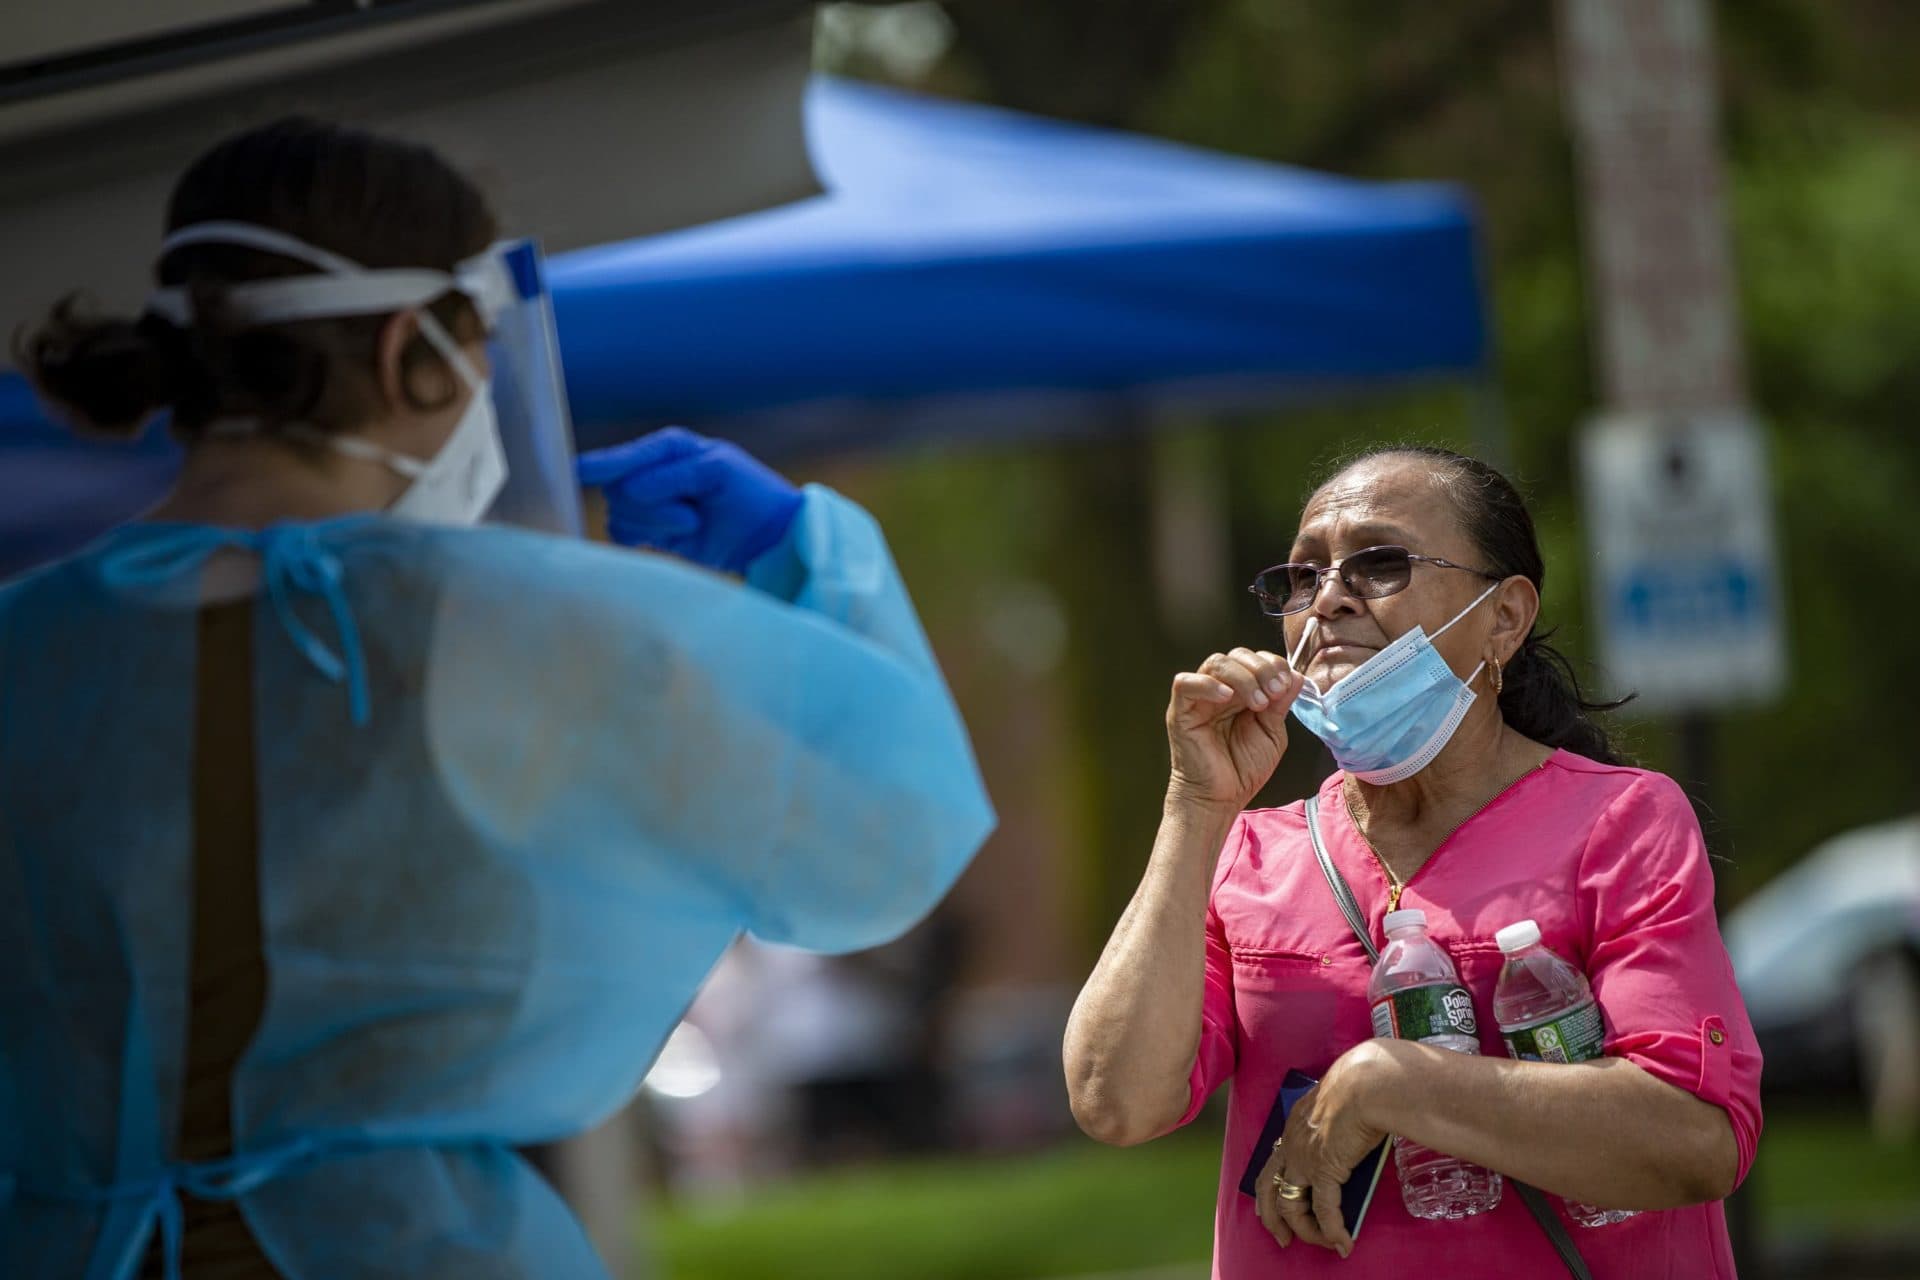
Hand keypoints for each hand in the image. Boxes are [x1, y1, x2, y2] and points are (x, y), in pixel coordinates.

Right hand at [577, 427, 802, 573]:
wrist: (768, 535)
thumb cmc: (750, 493)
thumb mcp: (719, 473)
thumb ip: (674, 476)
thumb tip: (630, 489)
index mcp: (669, 447)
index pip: (624, 456)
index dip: (601, 465)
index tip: (576, 472)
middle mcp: (652, 470)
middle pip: (616, 488)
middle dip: (650, 506)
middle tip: (691, 514)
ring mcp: (648, 502)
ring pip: (619, 513)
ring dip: (654, 525)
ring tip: (692, 523)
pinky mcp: (649, 530)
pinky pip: (620, 533)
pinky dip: (639, 538)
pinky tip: (667, 540)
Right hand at [1166, 649, 1302, 811]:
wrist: (1220, 799)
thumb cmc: (1243, 770)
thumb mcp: (1272, 733)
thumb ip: (1281, 704)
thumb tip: (1295, 676)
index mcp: (1242, 693)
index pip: (1254, 661)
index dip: (1273, 665)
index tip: (1286, 685)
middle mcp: (1220, 691)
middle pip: (1236, 655)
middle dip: (1261, 669)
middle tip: (1274, 692)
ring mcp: (1199, 699)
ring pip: (1215, 663)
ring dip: (1243, 677)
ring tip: (1258, 703)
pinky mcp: (1181, 711)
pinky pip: (1185, 683)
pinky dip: (1207, 684)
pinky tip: (1226, 698)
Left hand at [1254, 1042, 1396, 1257]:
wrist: (1366, 1083)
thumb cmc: (1360, 1085)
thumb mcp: (1340, 1102)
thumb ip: (1340, 1120)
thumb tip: (1354, 1134)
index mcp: (1294, 1121)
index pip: (1274, 1158)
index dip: (1270, 1185)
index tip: (1271, 1202)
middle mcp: (1292, 1142)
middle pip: (1268, 1186)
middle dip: (1272, 1217)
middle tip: (1282, 1238)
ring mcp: (1304, 1158)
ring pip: (1290, 1205)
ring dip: (1306, 1230)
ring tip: (1322, 1244)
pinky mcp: (1324, 1170)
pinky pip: (1325, 1211)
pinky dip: (1333, 1231)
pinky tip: (1343, 1243)